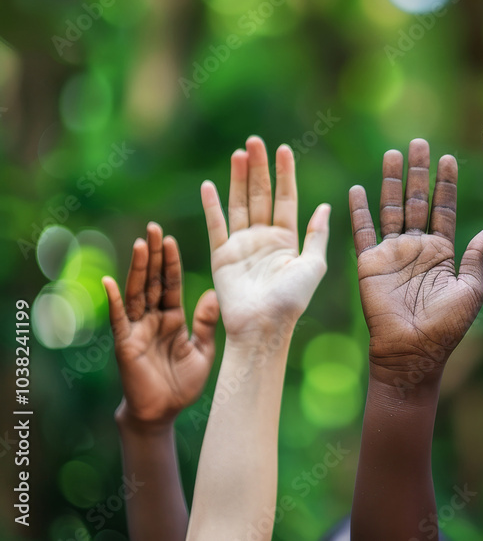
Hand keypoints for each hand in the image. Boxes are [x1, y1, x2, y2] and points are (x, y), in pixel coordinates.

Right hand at [103, 223, 218, 426]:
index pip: (170, 283)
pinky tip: (109, 281)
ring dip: (137, 269)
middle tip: (153, 228)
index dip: (170, 262)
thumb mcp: (203, 350)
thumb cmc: (183, 384)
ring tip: (139, 244)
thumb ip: (206, 322)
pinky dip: (114, 301)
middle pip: (152, 281)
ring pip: (136, 293)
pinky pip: (119, 319)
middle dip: (152, 255)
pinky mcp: (125, 344)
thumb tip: (213, 292)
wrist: (164, 413)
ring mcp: (137, 329)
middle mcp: (152, 318)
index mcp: (172, 317)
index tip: (169, 238)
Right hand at [200, 136, 329, 341]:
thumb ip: (317, 234)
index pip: (285, 198)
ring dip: (238, 179)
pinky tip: (209, 184)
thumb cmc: (292, 300)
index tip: (283, 149)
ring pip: (240, 204)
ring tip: (239, 153)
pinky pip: (216, 225)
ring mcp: (241, 245)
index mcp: (287, 240)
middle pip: (260, 195)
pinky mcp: (221, 255)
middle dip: (259, 168)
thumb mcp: (314, 265)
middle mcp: (263, 238)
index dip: (284, 174)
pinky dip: (212, 205)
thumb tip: (326, 205)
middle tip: (255, 141)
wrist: (264, 326)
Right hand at [349, 139, 482, 386]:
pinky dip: (359, 211)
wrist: (412, 353)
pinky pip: (363, 232)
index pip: (445, 208)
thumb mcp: (470, 288)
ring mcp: (392, 253)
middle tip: (420, 142)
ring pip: (391, 208)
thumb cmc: (446, 327)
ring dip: (392, 181)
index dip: (446, 184)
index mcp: (443, 251)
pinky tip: (357, 188)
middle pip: (418, 200)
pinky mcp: (370, 263)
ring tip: (393, 154)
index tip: (449, 158)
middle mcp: (417, 247)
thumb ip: (476, 255)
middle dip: (420, 172)